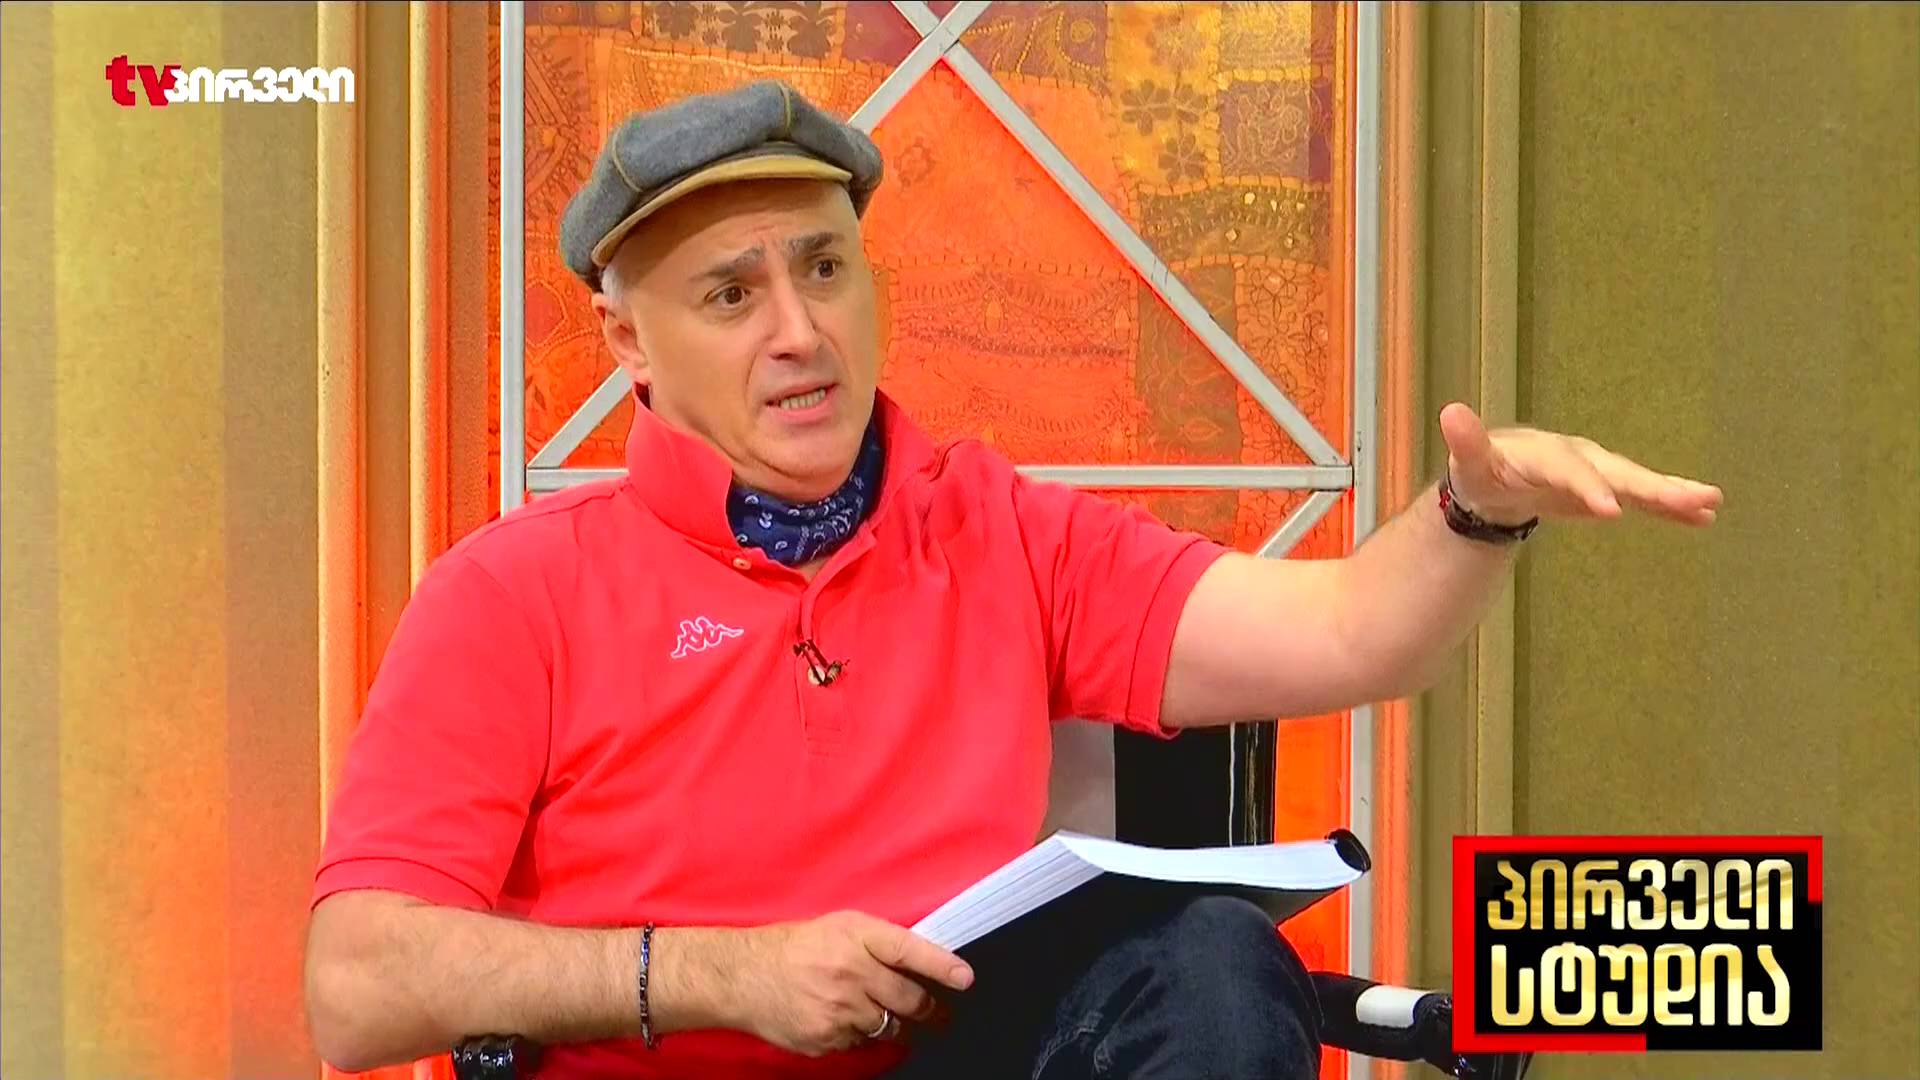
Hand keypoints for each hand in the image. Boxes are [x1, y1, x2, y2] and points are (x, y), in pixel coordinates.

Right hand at [736, 911, 972, 1057]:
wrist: (744, 976)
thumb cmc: (796, 946)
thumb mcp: (840, 927)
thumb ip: (878, 941)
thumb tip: (922, 962)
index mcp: (856, 936)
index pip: (909, 949)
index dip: (941, 965)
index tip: (966, 978)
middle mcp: (851, 972)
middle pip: (909, 999)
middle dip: (931, 1010)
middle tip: (942, 1015)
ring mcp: (839, 1009)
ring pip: (890, 1026)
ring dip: (895, 1024)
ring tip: (888, 1016)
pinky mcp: (827, 1038)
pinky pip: (861, 1042)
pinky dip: (862, 1035)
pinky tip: (845, 1020)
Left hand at [1438, 402, 1722, 527]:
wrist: (1498, 477)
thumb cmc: (1483, 472)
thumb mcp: (1469, 463)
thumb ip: (1466, 443)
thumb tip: (1450, 412)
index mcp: (1547, 453)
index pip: (1570, 470)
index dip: (1588, 487)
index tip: (1609, 510)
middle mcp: (1581, 458)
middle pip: (1618, 472)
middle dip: (1652, 487)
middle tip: (1691, 500)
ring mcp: (1599, 472)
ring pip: (1640, 483)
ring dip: (1674, 494)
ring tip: (1712, 504)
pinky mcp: (1609, 490)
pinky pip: (1644, 499)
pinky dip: (1671, 509)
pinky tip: (1704, 518)